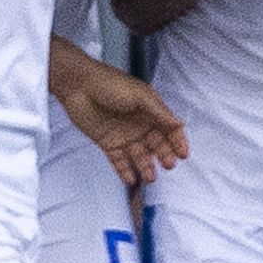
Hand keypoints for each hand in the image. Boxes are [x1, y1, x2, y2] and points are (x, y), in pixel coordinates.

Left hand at [56, 59, 189, 186]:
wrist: (78, 85)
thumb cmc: (110, 84)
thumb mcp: (140, 95)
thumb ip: (160, 112)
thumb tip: (179, 123)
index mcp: (150, 111)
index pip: (169, 129)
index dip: (178, 141)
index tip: (183, 154)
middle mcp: (140, 125)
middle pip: (157, 145)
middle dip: (164, 156)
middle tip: (168, 165)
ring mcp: (124, 135)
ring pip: (139, 156)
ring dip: (146, 167)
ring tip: (150, 177)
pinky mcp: (108, 143)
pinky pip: (119, 161)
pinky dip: (125, 171)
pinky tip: (131, 179)